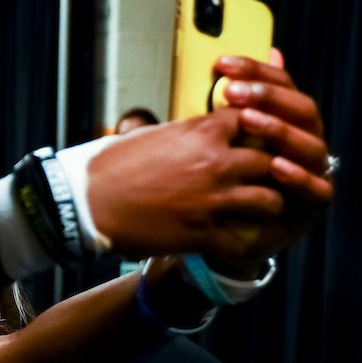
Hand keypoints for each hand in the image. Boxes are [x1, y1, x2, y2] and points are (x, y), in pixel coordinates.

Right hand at [88, 51, 332, 263]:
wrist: (84, 202)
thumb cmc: (110, 165)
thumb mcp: (150, 134)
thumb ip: (184, 130)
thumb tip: (194, 128)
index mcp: (203, 132)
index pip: (259, 121)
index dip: (264, 131)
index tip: (259, 140)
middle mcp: (216, 163)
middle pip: (274, 161)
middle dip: (277, 170)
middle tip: (272, 178)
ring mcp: (213, 200)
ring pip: (270, 201)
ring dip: (268, 205)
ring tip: (259, 210)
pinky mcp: (202, 233)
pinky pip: (242, 241)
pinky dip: (243, 242)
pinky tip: (237, 239)